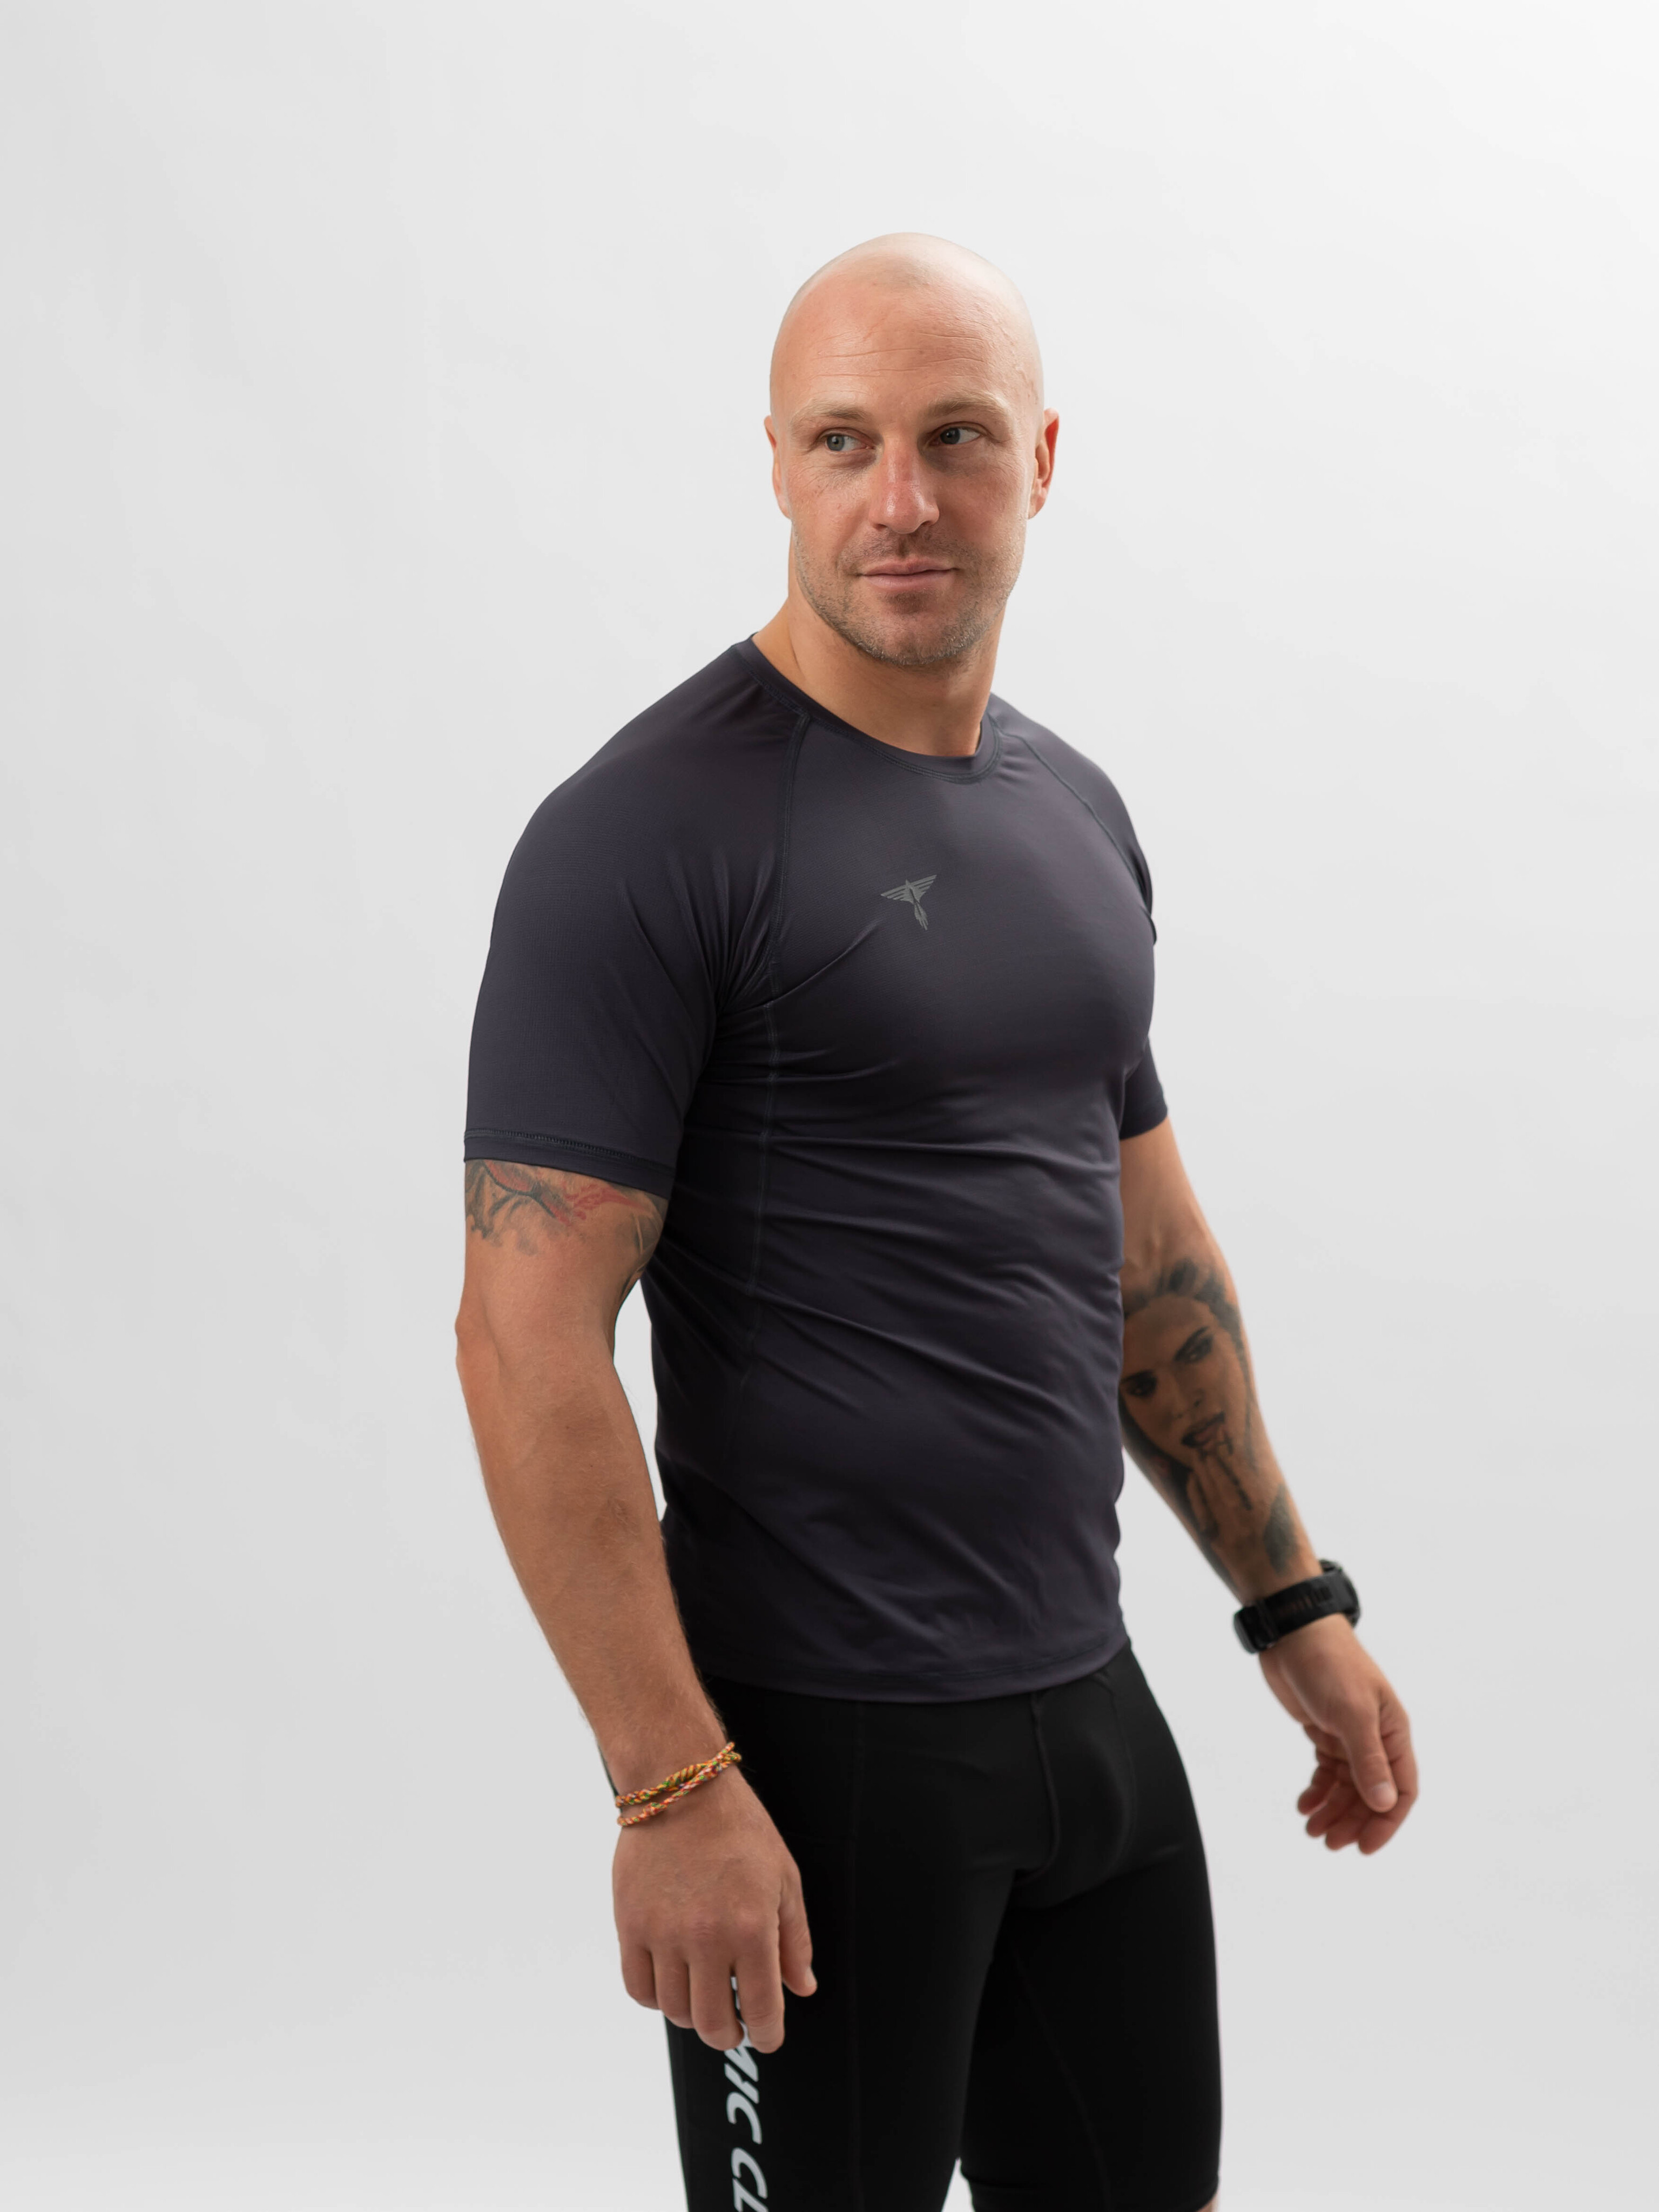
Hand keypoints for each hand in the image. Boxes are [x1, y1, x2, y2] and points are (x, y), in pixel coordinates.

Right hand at [613, 1768, 815, 2051]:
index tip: (767, 2036)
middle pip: (713, 2024)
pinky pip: (638, 1988)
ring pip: (675, 2011)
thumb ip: (795, 1940)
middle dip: (729, 2033)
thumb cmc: (739, 1829)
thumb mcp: (784, 1879)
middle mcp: (706, 1938)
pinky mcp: (630, 1926)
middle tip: (734, 2024)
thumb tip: (801, 1988)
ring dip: (693, 2015)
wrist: (681, 1787)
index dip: (768, 2034)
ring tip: (704, 1996)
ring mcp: (663, 1934)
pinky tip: (671, 1983)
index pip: (760, 2010)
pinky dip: (656, 1998)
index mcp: (751, 1929)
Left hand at [1258, 1614, 1417, 1853]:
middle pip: (1372, 1794)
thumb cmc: (1330, 1666)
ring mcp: (1348, 1735)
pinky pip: (1327, 1771)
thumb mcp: (1352, 1714)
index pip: (1402, 1790)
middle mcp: (1375, 1738)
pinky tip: (1304, 1805)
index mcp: (1393, 1733)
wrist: (1293, 1634)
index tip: (1364, 1847)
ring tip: (1311, 1829)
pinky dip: (1318, 1790)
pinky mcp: (1324, 1731)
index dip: (1387, 1822)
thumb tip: (1386, 1804)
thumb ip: (1369, 1759)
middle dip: (1353, 1821)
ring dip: (1333, 1810)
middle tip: (1328, 1843)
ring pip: (1348, 1786)